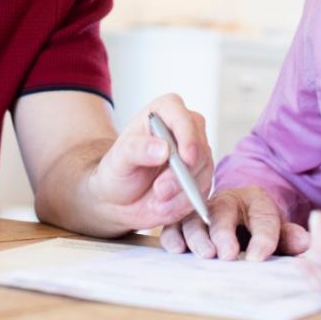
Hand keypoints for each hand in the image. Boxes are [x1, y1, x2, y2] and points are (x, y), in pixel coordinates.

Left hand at [87, 94, 211, 231]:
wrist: (119, 198)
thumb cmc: (117, 170)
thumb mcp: (118, 159)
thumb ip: (137, 149)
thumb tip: (163, 149)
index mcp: (166, 111)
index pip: (183, 117)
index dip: (188, 137)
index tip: (186, 159)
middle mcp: (186, 129)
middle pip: (199, 147)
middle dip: (182, 174)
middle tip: (160, 191)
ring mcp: (196, 154)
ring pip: (204, 171)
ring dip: (182, 192)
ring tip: (157, 203)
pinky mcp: (200, 178)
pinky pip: (203, 191)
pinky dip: (185, 203)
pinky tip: (165, 208)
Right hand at [161, 185, 309, 259]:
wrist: (236, 212)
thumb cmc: (256, 224)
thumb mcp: (276, 229)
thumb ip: (288, 236)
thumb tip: (305, 243)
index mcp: (255, 200)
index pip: (262, 217)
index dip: (262, 237)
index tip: (260, 257)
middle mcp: (225, 201)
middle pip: (222, 213)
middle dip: (223, 233)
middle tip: (226, 253)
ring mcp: (201, 210)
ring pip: (195, 217)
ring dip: (197, 236)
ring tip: (204, 253)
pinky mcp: (182, 220)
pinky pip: (173, 224)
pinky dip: (173, 235)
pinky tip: (176, 248)